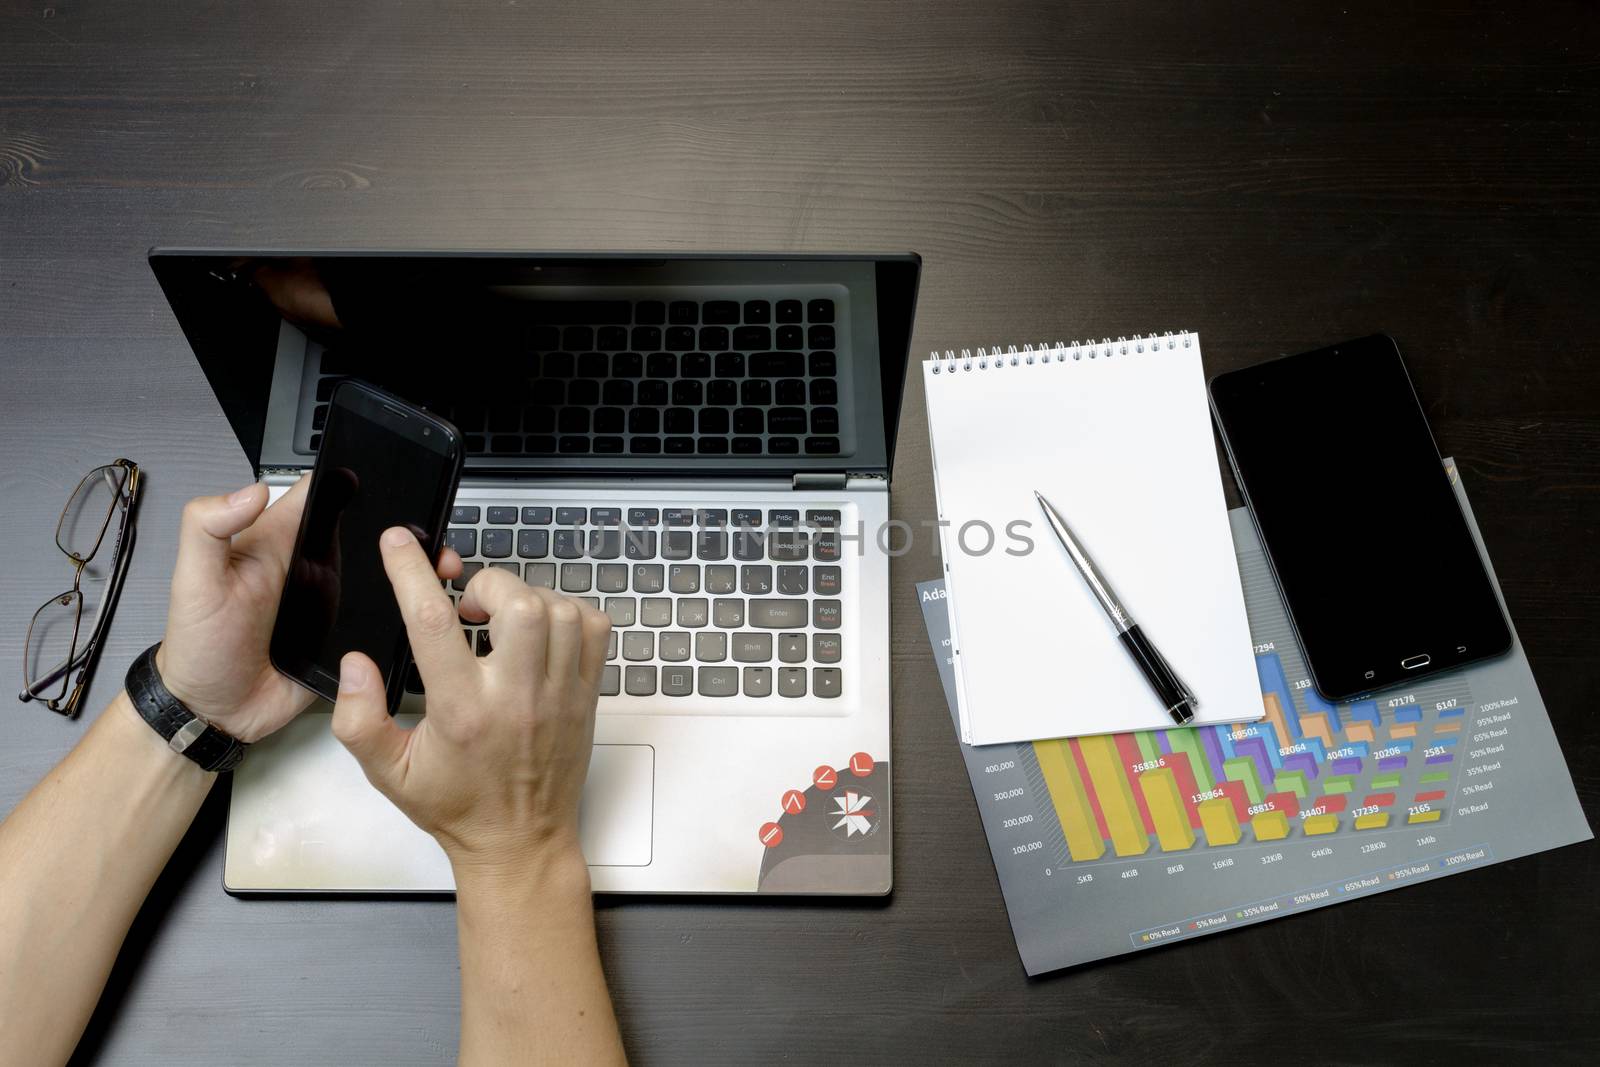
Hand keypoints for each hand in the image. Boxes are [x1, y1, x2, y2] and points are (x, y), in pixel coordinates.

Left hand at [156, 479, 461, 743]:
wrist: (214, 713)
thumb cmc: (198, 648)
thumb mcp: (193, 583)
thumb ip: (208, 530)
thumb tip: (251, 489)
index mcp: (277, 544)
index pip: (319, 497)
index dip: (350, 481)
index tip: (386, 478)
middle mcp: (311, 568)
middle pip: (364, 533)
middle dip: (398, 530)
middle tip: (429, 537)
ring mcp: (333, 603)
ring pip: (381, 576)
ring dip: (408, 573)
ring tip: (438, 572)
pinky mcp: (347, 638)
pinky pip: (383, 621)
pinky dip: (404, 616)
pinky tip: (423, 614)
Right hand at [331, 527, 611, 871]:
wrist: (520, 842)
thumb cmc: (457, 806)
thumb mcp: (387, 772)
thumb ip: (357, 718)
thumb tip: (356, 665)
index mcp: (462, 712)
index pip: (434, 622)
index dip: (411, 573)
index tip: (399, 545)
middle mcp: (516, 697)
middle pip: (517, 604)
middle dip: (488, 584)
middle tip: (470, 604)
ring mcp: (558, 694)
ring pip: (559, 611)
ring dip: (527, 598)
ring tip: (503, 620)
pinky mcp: (586, 695)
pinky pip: (594, 629)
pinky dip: (569, 613)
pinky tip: (541, 631)